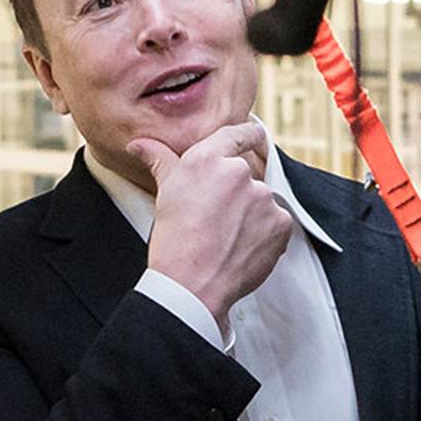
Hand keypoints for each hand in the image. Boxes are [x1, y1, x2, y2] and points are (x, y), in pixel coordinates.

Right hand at [137, 120, 292, 321]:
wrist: (191, 286)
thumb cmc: (174, 242)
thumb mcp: (165, 194)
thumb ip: (161, 161)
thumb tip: (141, 145)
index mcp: (208, 159)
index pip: (237, 134)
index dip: (246, 136)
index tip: (253, 137)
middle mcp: (238, 173)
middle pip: (246, 175)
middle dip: (236, 193)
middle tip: (217, 217)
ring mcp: (263, 197)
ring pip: (261, 200)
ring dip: (250, 214)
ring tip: (227, 237)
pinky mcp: (280, 222)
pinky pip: (276, 222)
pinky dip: (264, 233)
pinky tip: (242, 246)